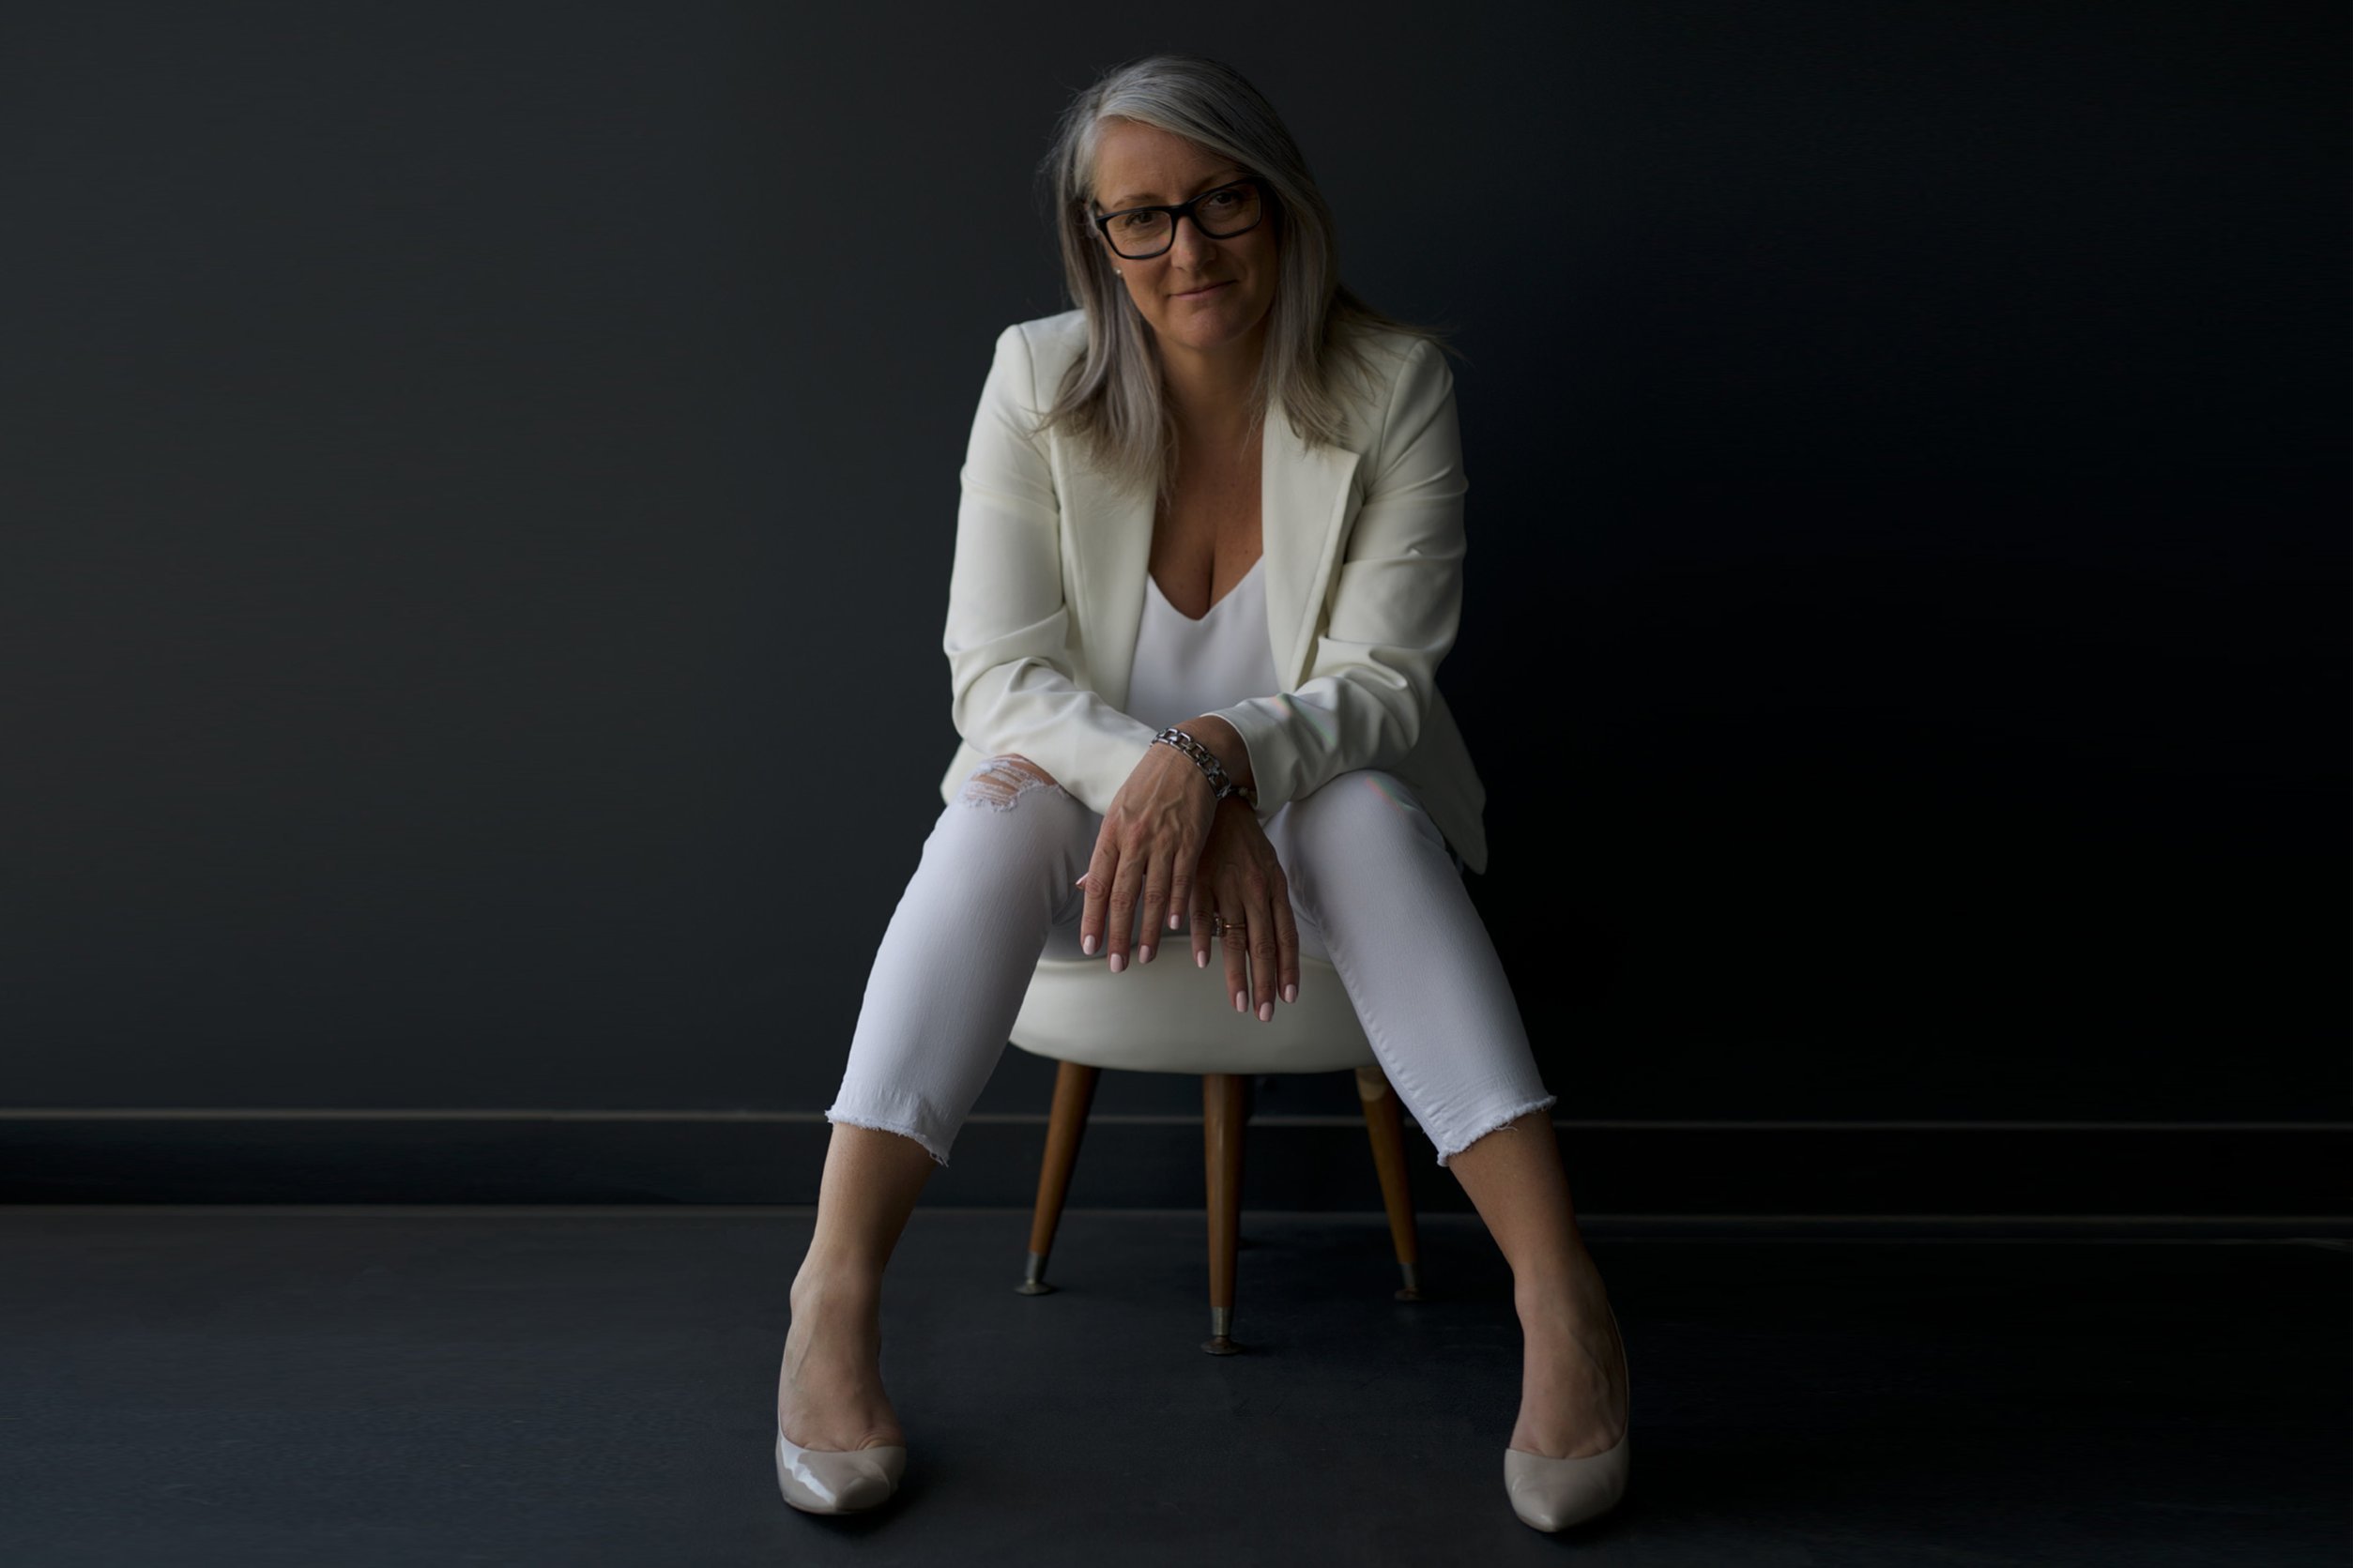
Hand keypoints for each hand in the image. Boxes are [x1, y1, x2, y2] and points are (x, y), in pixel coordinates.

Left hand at [1078, 741, 1221, 969]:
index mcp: (1111, 834)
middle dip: (1117, 936)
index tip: (1089, 946)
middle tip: (1116, 965)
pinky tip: (1172, 926)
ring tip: (1144, 956)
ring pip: (1152, 895)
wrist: (1187, 757)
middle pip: (1122, 897)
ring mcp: (1162, 841)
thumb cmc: (1149, 786)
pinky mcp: (1190, 841)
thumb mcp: (1118, 814)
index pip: (1097, 886)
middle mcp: (1134, 840)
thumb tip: (1082, 884)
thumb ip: (1105, 853)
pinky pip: (1182, 880)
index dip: (1092, 919)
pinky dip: (1176, 905)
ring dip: (1147, 930)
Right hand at [1190, 794, 1300, 1021]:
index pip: (1285, 936)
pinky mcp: (1200, 881)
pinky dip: (1202, 940)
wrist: (1219, 802)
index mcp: (1274, 888)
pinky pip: (1201, 916)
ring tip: (1240, 1003)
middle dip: (1265, 983)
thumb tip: (1269, 943)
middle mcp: (1254, 890)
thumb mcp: (1267, 868)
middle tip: (1266, 1013)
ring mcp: (1227, 886)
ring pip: (1235, 938)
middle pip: (1263, 945)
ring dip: (1238, 974)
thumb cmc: (1245, 841)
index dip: (1288, 968)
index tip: (1289, 996)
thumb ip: (1269, 904)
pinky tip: (1203, 962)